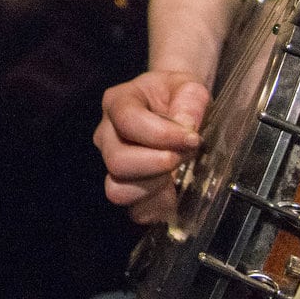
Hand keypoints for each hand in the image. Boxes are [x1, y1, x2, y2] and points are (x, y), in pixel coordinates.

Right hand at [94, 70, 208, 223]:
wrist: (175, 104)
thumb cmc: (178, 95)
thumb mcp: (189, 87)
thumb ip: (190, 102)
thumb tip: (186, 128)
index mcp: (117, 102)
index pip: (127, 121)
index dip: (161, 134)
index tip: (192, 137)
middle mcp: (106, 135)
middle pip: (117, 162)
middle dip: (157, 164)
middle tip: (182, 156)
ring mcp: (112, 164)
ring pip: (118, 190)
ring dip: (154, 188)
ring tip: (176, 174)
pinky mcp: (127, 188)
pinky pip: (136, 211)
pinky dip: (159, 206)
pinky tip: (174, 191)